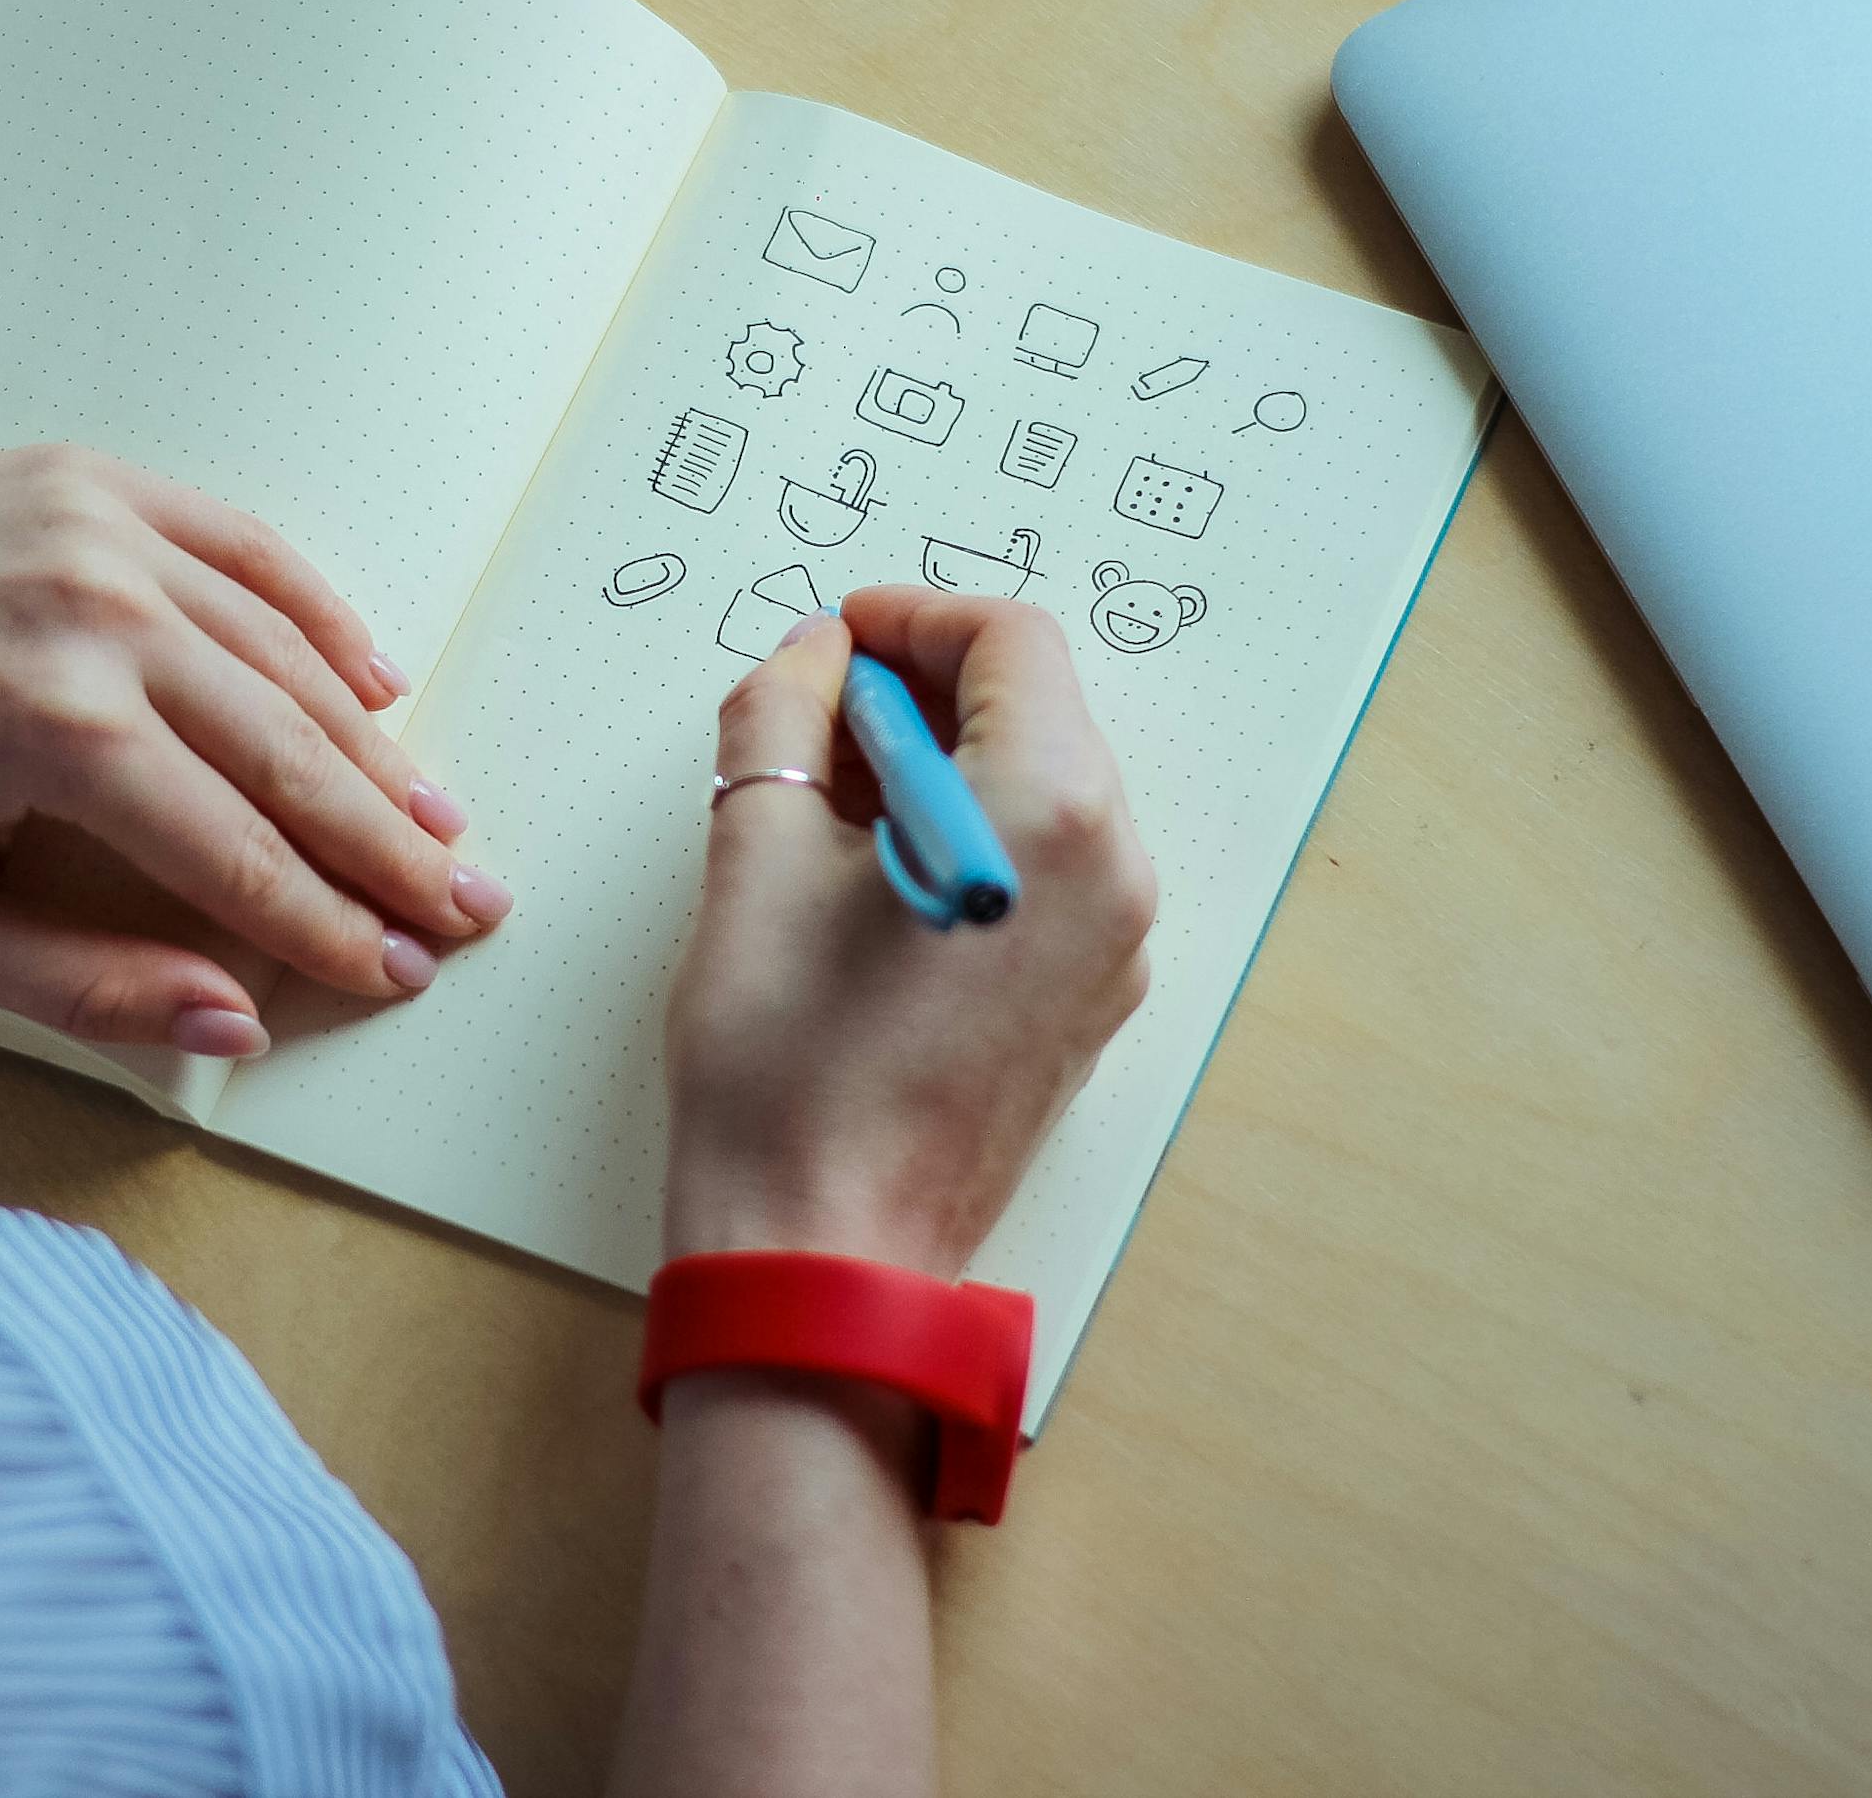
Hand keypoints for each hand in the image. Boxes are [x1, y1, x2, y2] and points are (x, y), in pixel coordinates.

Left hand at [0, 447, 508, 1056]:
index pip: (242, 856)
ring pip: (289, 660)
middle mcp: (101, 620)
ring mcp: (103, 536)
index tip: (399, 970)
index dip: (332, 927)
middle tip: (467, 903)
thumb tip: (232, 1018)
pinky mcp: (91, 483)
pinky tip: (377, 682)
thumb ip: (83, 983)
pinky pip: (246, 552)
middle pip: (294, 758)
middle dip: (391, 847)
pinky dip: (321, 618)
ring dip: (375, 748)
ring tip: (435, 818)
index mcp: (59, 735)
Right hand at [661, 588, 1155, 1278]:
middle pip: (1038, 713)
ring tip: (825, 804)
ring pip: (1041, 793)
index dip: (912, 619)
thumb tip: (813, 657)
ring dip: (942, 766)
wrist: (823, 1253)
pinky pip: (1046, 875)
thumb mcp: (755, 853)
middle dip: (924, 692)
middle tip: (813, 717)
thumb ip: (781, 716)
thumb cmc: (785, 1064)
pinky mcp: (1091, 1005)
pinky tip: (870, 879)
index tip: (834, 640)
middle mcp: (1114, 870)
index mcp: (1051, 811)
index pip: (1009, 643)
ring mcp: (1116, 947)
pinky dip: (968, 840)